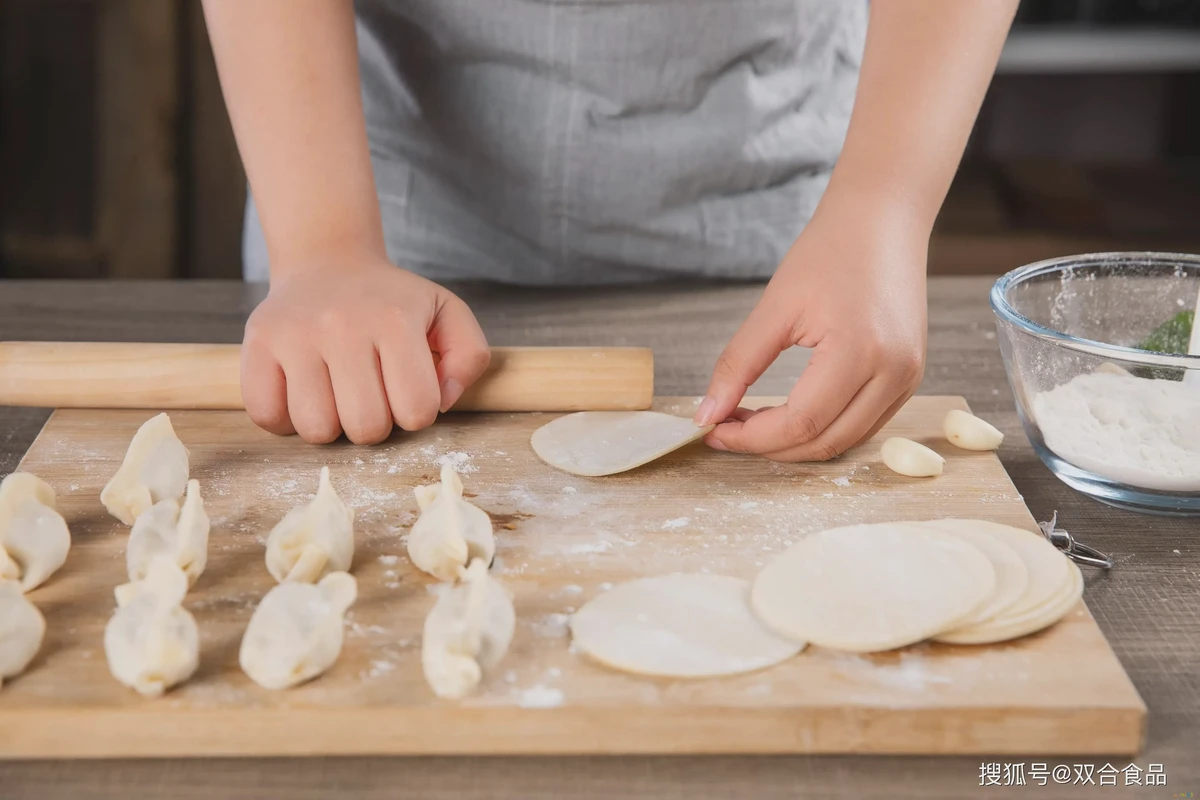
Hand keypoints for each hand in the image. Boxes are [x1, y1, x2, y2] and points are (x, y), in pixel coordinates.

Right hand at [241, 256, 490, 443]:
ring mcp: (294, 334)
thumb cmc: (391, 301)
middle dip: (375, 424)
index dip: (417, 412)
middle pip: (366, 427)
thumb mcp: (447, 313)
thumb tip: (444, 401)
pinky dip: (286, 421)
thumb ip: (469, 357)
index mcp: (395, 319)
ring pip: (316, 429)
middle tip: (371, 396)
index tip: (407, 390)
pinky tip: (302, 394)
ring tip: (337, 395)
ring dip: (331, 426)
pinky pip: (267, 417)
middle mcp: (342, 325)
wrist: (328, 263)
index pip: (417, 410)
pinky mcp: (256, 344)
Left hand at [694, 209, 927, 460]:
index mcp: (860, 350)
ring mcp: (908, 378)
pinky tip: (789, 413)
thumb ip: (738, 365)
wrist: (882, 219)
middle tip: (727, 430)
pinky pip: (863, 425)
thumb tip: (707, 414)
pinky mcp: (910, 377)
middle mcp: (894, 372)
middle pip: (824, 443)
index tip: (714, 432)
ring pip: (845, 442)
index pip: (800, 423)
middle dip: (770, 447)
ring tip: (753, 422)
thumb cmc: (829, 251)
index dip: (752, 438)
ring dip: (796, 444)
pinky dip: (824, 429)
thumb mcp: (774, 307)